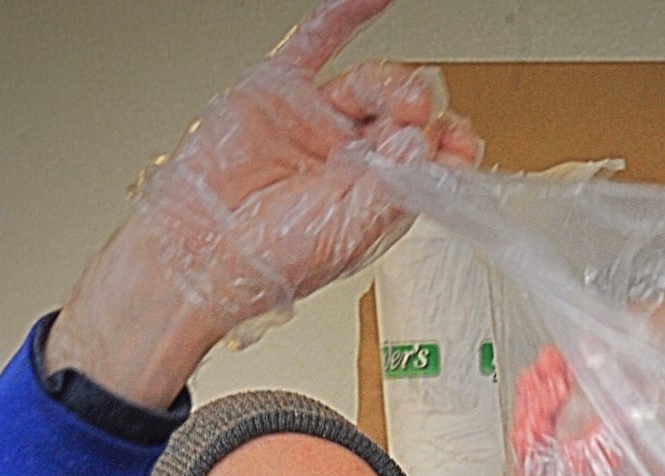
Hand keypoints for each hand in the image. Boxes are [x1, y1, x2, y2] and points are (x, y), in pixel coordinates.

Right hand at [47, 0, 479, 408]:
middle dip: (423, 116)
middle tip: (421, 123)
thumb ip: (393, 191)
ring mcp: (316, 120)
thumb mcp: (350, 236)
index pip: (428, 159)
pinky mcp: (278, 92)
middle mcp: (350, 155)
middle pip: (405, 116)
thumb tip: (423, 146)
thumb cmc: (271, 262)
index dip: (448, 149)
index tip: (461, 149)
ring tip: (405, 103)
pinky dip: (346, 14)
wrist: (203, 256)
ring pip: (371, 83)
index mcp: (376, 194)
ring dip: (394, 86)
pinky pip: (317, 41)